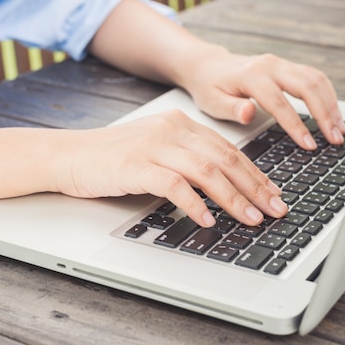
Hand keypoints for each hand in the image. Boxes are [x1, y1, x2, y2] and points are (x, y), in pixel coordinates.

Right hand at [55, 110, 288, 227]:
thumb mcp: (156, 150)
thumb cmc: (113, 158)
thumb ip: (186, 160)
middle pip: (224, 158)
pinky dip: (195, 204)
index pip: (227, 149)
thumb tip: (222, 187)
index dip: (255, 173)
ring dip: (233, 198)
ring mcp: (154, 146)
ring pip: (206, 170)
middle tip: (275, 209)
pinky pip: (174, 184)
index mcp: (180, 124)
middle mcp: (171, 130)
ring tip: (251, 218)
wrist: (70, 155)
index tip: (273, 193)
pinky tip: (207, 220)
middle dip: (255, 187)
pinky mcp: (136, 166)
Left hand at [181, 51, 344, 148]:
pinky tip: (334, 115)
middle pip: (307, 87)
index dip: (296, 125)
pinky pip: (315, 78)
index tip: (310, 145)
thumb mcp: (212, 103)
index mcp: (251, 76)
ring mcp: (281, 63)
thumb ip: (232, 109)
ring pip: (316, 80)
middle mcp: (270, 65)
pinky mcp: (288, 67)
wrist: (208, 66)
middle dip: (325, 114)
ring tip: (340, 131)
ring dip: (332, 105)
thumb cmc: (209, 87)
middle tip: (335, 139)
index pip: (279, 103)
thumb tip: (249, 113)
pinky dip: (328, 96)